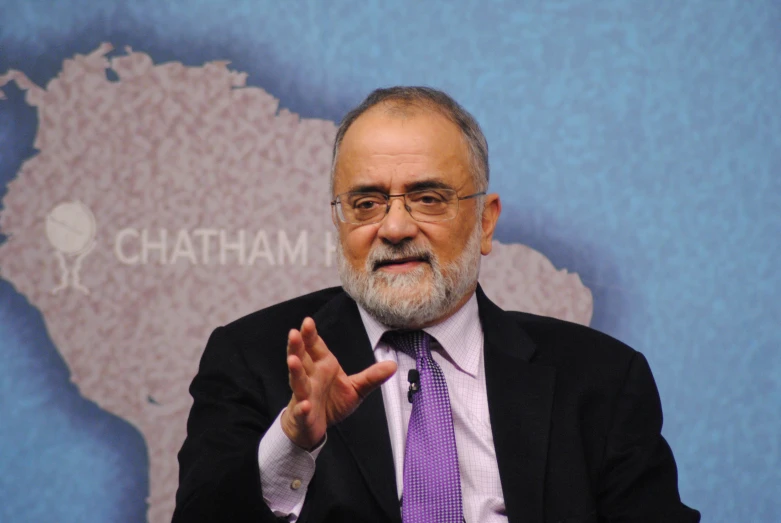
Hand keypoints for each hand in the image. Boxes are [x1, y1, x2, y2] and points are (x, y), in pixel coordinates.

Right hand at [281, 317, 396, 449]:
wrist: (313, 427)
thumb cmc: (331, 403)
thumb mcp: (356, 389)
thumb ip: (372, 377)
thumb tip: (393, 365)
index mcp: (323, 366)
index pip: (315, 347)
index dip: (310, 335)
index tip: (308, 321)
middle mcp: (311, 378)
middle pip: (302, 359)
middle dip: (297, 346)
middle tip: (294, 333)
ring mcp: (304, 395)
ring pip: (298, 381)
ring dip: (295, 371)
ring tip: (292, 360)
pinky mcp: (302, 415)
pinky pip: (302, 411)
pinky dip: (302, 408)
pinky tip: (305, 405)